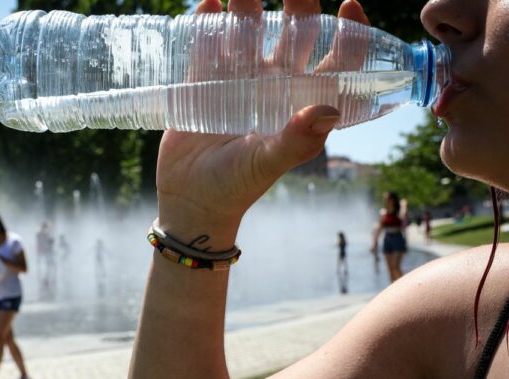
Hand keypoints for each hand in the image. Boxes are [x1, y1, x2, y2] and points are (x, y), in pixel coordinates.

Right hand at [156, 0, 369, 248]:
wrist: (190, 198)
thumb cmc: (237, 186)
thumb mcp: (268, 163)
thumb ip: (297, 140)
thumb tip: (329, 110)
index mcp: (301, 103)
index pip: (336, 62)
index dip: (349, 32)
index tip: (349, 3)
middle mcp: (274, 86)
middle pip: (293, 36)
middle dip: (296, 6)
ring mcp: (238, 81)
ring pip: (248, 32)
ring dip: (246, 7)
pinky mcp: (203, 82)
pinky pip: (207, 45)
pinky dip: (206, 22)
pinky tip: (206, 5)